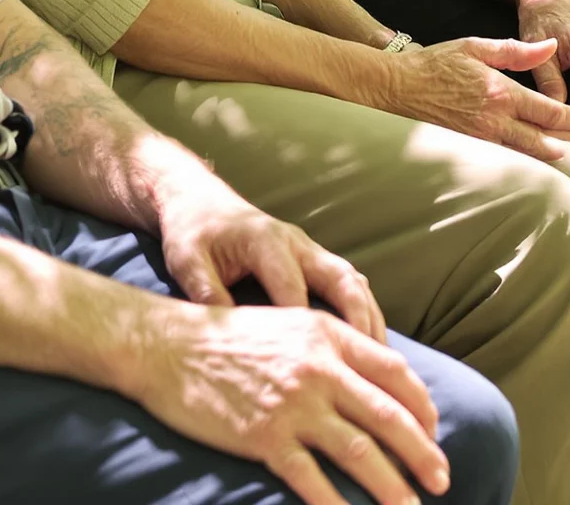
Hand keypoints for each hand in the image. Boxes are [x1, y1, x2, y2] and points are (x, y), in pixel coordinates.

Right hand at [130, 297, 450, 504]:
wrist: (169, 345)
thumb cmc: (228, 335)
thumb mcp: (288, 324)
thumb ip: (329, 347)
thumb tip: (371, 379)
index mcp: (326, 334)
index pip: (394, 372)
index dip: (421, 406)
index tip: (433, 432)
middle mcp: (319, 367)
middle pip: (389, 416)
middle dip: (423, 453)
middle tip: (444, 478)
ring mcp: (293, 405)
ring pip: (361, 452)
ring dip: (394, 487)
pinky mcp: (266, 437)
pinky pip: (314, 481)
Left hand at [152, 172, 385, 342]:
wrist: (196, 200)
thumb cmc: (191, 232)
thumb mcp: (187, 261)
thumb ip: (207, 294)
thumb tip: (231, 337)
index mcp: (265, 240)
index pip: (294, 290)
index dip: (307, 330)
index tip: (317, 369)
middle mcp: (295, 240)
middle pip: (340, 280)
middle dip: (359, 320)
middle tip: (372, 365)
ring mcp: (307, 246)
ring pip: (351, 280)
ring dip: (369, 316)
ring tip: (382, 361)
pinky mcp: (311, 256)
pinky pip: (347, 280)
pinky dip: (363, 308)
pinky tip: (372, 341)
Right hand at [381, 35, 569, 160]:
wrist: (398, 88)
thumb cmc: (436, 64)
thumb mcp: (476, 47)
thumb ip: (516, 50)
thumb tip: (551, 46)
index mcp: (501, 91)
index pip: (549, 110)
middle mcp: (496, 120)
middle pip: (545, 138)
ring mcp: (483, 140)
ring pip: (528, 155)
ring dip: (552, 156)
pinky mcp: (472, 151)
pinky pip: (507, 161)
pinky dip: (526, 163)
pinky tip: (536, 164)